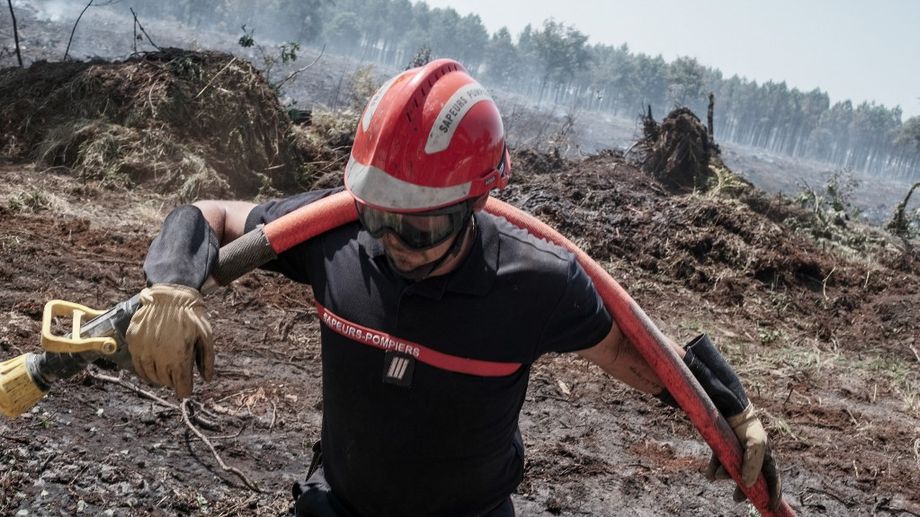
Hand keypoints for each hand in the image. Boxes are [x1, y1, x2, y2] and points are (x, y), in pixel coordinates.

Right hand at [126, 284, 214, 398]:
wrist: (170, 294)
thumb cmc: (192, 315)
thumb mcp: (206, 336)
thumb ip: (207, 360)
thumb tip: (206, 379)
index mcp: (179, 357)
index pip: (181, 387)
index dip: (185, 390)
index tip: (187, 389)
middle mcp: (159, 356)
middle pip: (165, 382)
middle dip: (173, 382)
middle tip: (177, 377)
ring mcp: (143, 349)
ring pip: (149, 375)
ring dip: (158, 377)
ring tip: (165, 372)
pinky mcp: (133, 341)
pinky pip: (137, 363)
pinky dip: (144, 368)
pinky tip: (152, 365)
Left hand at [706, 403, 781, 510]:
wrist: (728, 409)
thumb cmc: (746, 427)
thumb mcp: (755, 445)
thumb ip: (753, 465)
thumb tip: (748, 484)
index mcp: (765, 457)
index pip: (773, 479)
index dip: (774, 493)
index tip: (770, 507)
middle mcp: (752, 457)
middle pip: (750, 479)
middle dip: (743, 489)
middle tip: (737, 498)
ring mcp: (737, 453)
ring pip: (732, 471)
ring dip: (725, 475)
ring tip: (716, 475)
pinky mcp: (723, 448)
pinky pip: (719, 463)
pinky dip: (714, 469)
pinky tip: (709, 474)